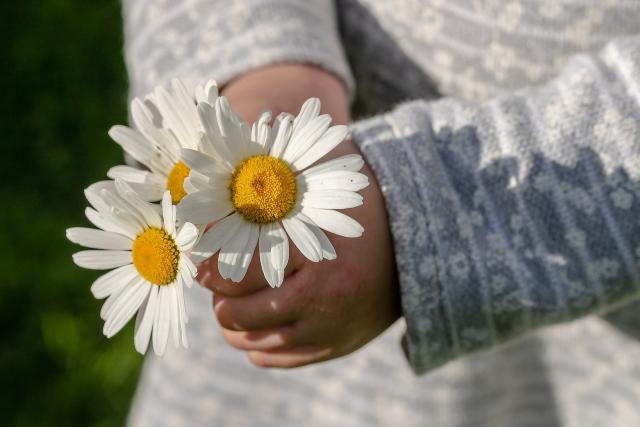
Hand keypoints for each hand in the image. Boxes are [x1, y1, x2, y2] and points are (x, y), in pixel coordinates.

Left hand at [197, 64, 400, 367]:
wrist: (413, 242)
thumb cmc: (356, 206)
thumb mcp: (313, 187)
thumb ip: (262, 191)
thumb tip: (202, 213)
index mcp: (318, 258)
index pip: (237, 275)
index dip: (208, 267)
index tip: (199, 259)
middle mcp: (325, 303)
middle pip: (238, 315)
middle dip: (219, 297)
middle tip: (218, 278)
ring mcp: (330, 332)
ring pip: (251, 342)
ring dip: (233, 321)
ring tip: (235, 298)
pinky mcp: (333, 348)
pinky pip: (272, 359)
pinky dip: (255, 342)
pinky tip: (257, 318)